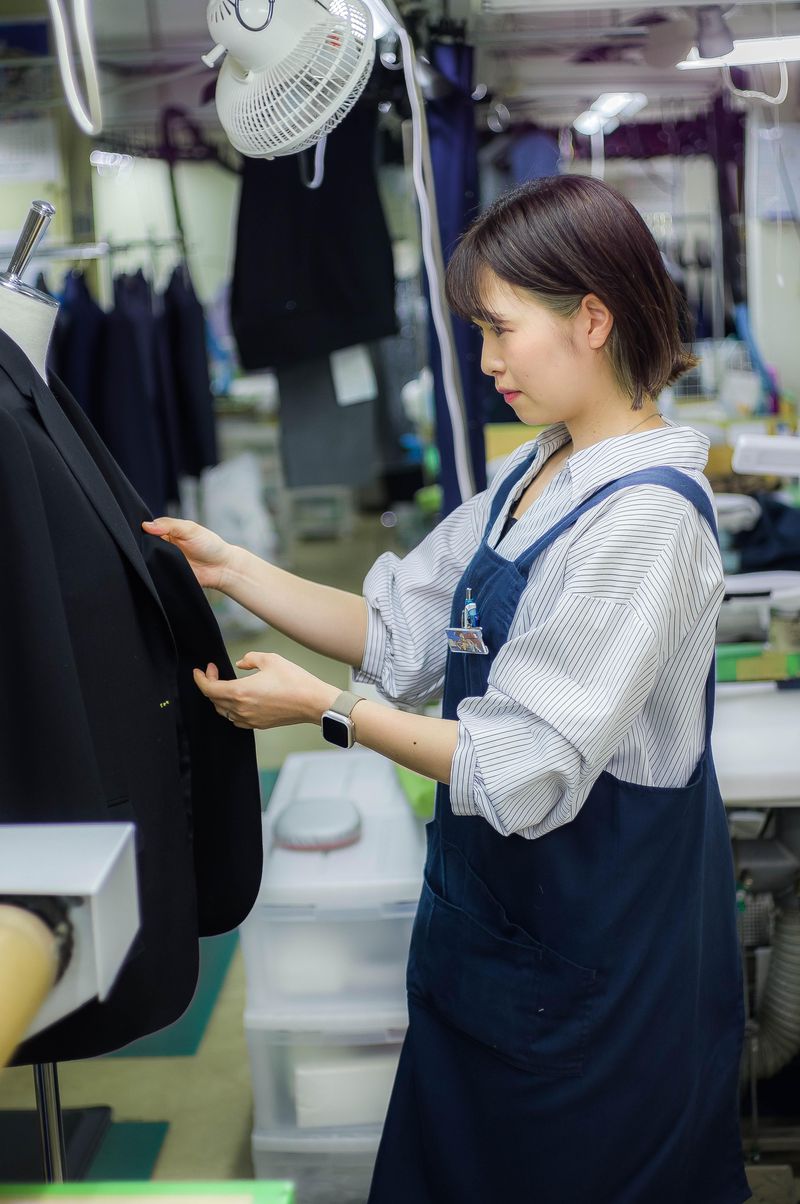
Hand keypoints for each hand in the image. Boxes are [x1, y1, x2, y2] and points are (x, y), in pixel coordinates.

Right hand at [142, 517, 232, 591]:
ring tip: (150, 557)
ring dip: (147, 560)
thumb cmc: (210, 545)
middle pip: (144, 545)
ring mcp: (164, 561)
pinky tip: (153, 569)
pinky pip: (155, 575)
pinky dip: (152, 573)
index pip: (147, 529)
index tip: (135, 531)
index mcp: (167, 532)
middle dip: (142, 546)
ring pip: (147, 560)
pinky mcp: (167, 575)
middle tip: (144, 546)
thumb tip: (146, 525)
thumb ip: (169, 525)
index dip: (141, 530)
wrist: (222, 569)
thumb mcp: (190, 529)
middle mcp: (163, 546)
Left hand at [194, 654, 338, 729]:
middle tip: (215, 671)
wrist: (313, 702)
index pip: (209, 689)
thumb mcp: (271, 659)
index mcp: (240, 692)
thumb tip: (241, 663)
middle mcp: (242, 708)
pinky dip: (231, 709)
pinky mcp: (258, 724)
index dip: (200, 679)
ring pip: (223, 711)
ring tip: (226, 684)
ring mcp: (250, 719)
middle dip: (210, 684)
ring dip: (219, 697)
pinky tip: (238, 699)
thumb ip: (250, 658)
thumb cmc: (294, 681)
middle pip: (214, 700)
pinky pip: (236, 719)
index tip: (199, 670)